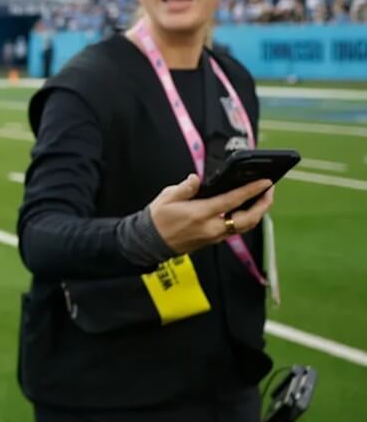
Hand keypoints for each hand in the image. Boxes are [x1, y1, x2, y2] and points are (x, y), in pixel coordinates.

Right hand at [149, 174, 274, 254]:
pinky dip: (247, 218)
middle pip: (248, 219)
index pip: (232, 201)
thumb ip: (185, 188)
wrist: (151, 242)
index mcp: (200, 214)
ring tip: (263, 198)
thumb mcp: (166, 198)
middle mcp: (211, 228)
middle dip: (263, 204)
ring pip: (245, 226)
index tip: (265, 182)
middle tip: (270, 190)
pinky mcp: (214, 240)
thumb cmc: (158, 219)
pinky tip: (248, 209)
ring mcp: (214, 236)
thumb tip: (196, 179)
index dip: (251, 191)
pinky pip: (237, 229)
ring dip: (258, 212)